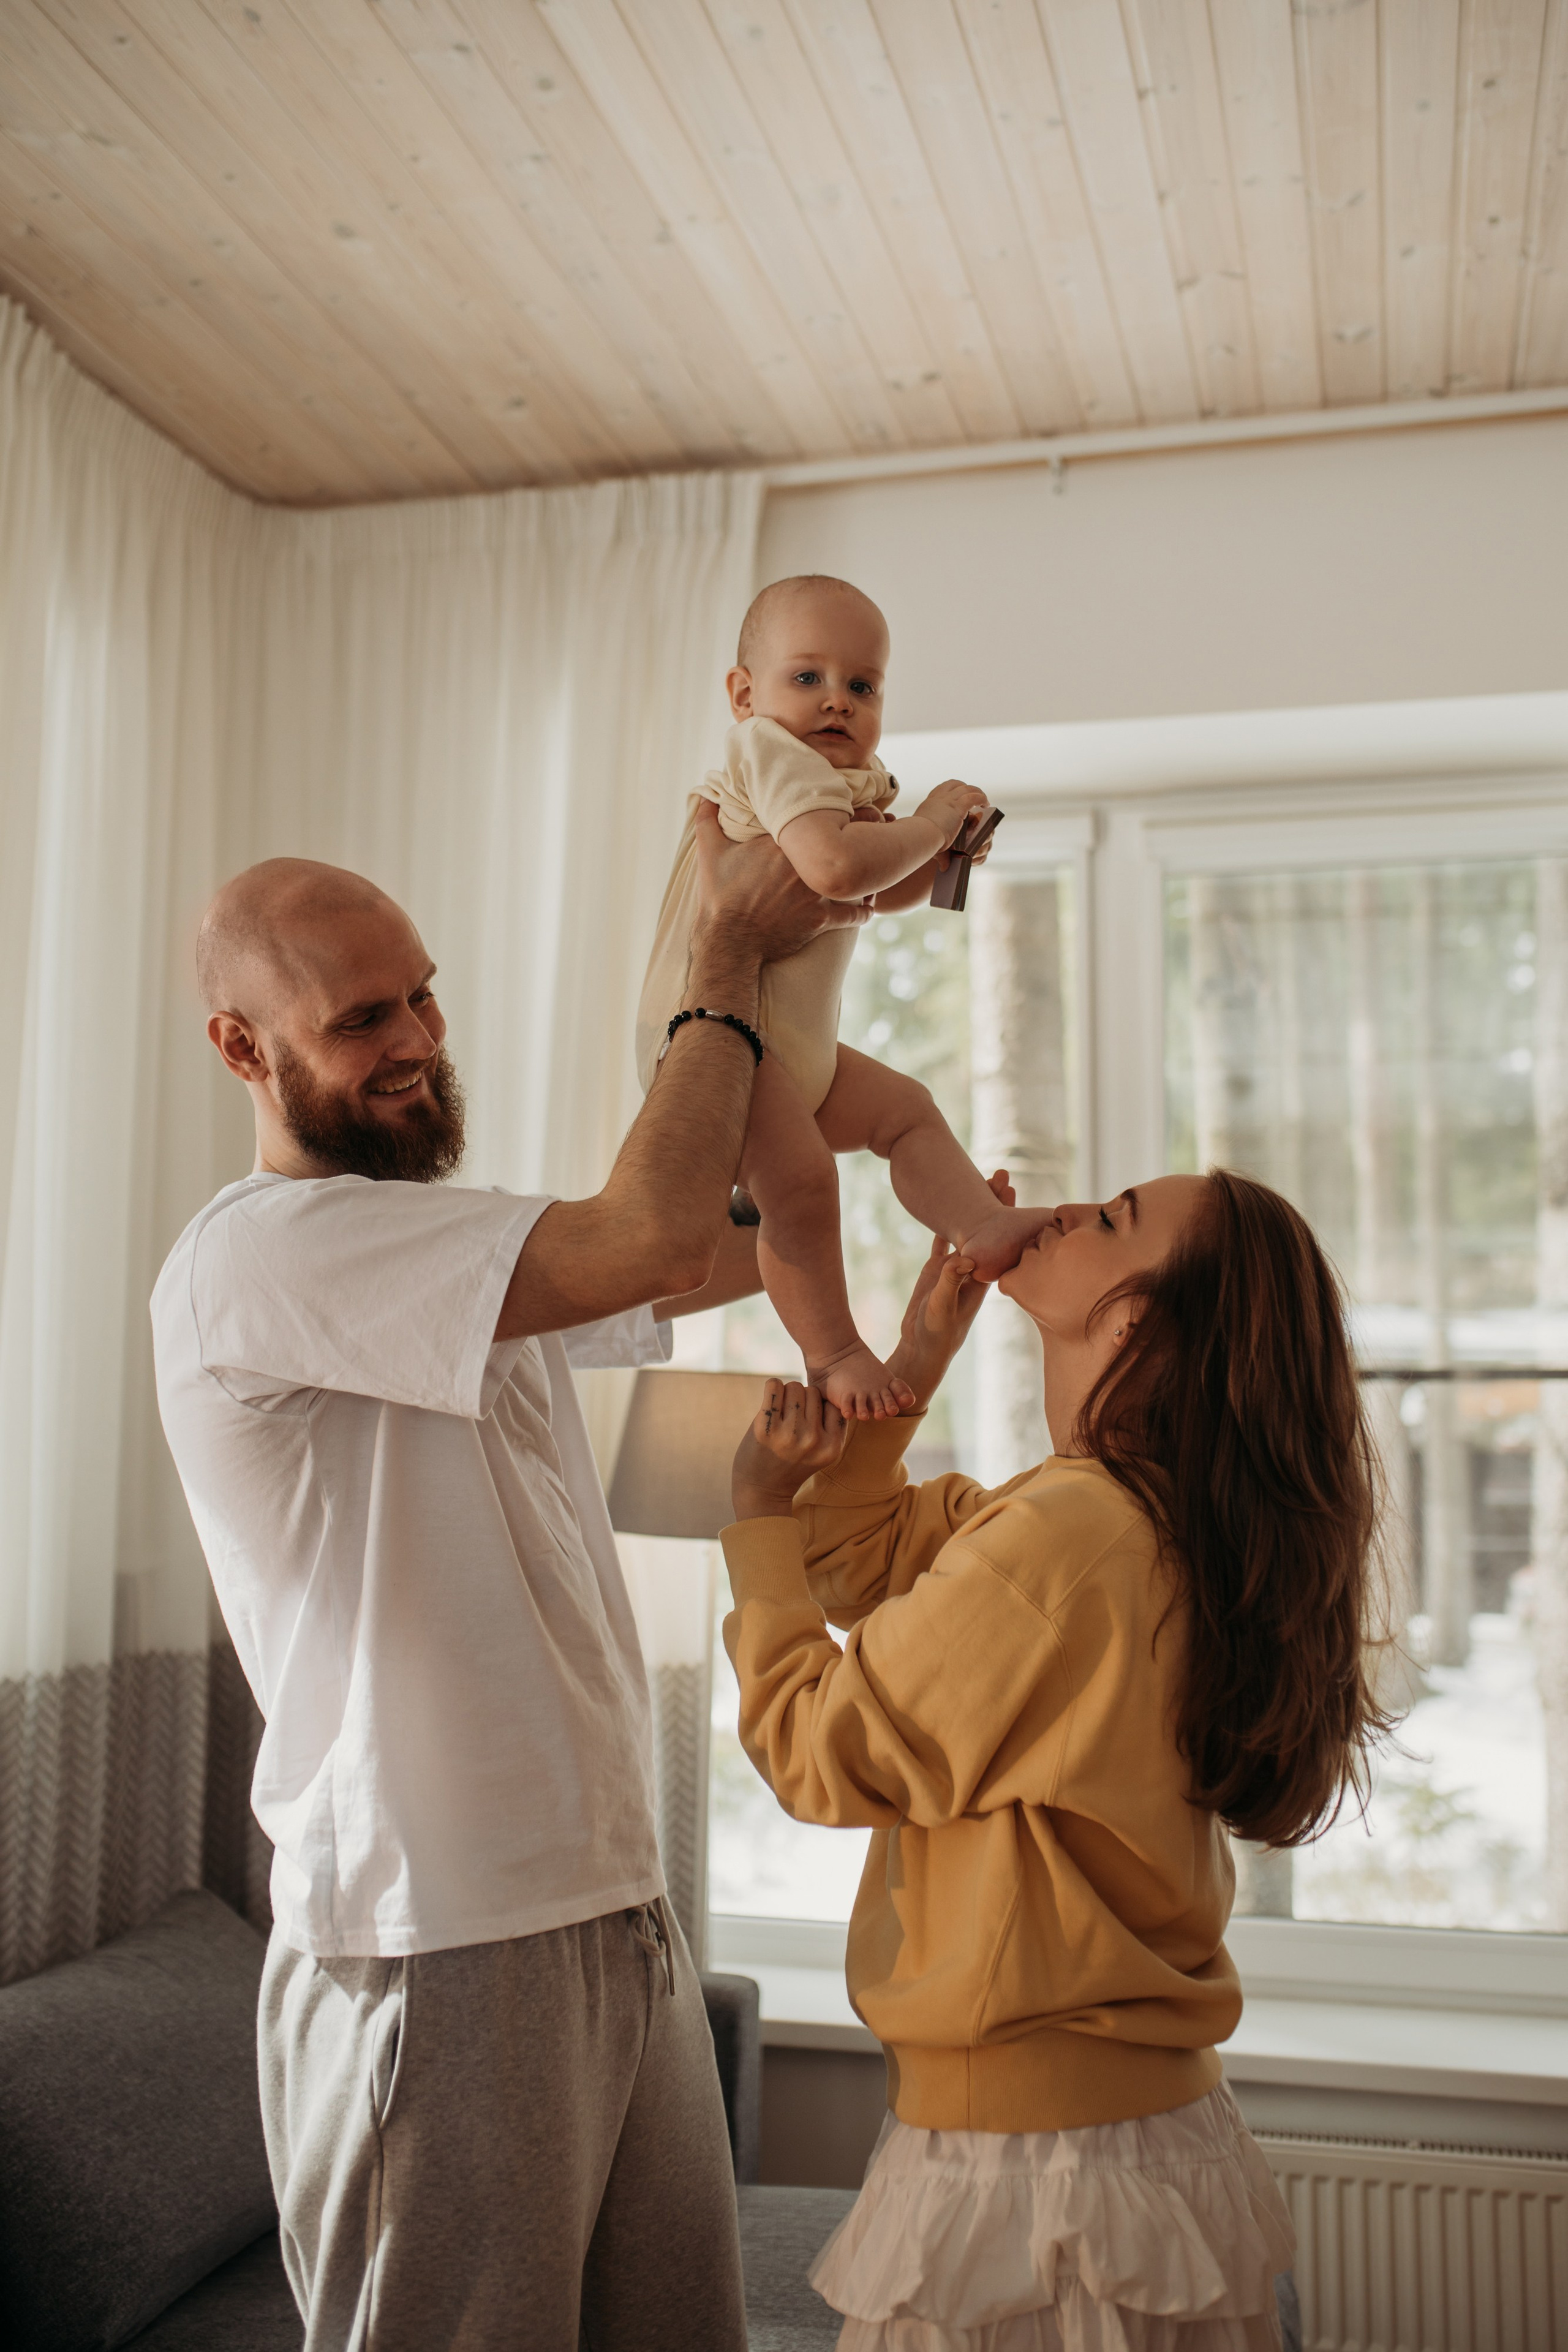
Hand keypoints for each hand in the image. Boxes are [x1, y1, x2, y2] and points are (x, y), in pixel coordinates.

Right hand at [692, 800, 869, 962]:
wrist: (728, 939)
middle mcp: (807, 865)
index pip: (826, 815)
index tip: (848, 809)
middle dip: (867, 834)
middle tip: (876, 831)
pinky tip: (868, 908)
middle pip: (850, 841)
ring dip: (869, 872)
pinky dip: (863, 912)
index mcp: (785, 842)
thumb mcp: (709, 851)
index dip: (844, 809)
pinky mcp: (820, 920)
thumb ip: (708, 818)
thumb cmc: (718, 894)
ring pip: (858, 878)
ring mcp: (816, 893)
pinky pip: (853, 915)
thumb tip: (705, 793)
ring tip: (877, 866)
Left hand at [732, 1378, 848, 1518]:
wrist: (761, 1491)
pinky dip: (772, 1387)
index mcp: (832, 1446)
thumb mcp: (821, 1452)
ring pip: (795, 1387)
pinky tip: (770, 1400)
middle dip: (801, 1399)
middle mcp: (813, 1440)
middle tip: (790, 1416)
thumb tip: (823, 1388)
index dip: (819, 1406)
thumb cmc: (791, 1465)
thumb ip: (828, 1425)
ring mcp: (789, 1433)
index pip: (833, 1403)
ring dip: (786, 1394)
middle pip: (813, 1392)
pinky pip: (774, 1386)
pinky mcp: (765, 1427)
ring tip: (780, 1413)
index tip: (807, 1417)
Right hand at [884, 1170, 1014, 1408]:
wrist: (922, 1349)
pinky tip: (945, 1208)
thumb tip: (964, 1258)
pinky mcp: (936, 1272)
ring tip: (979, 1181)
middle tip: (1001, 1173)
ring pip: (966, 1231)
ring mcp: (954, 1269)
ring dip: (972, 1209)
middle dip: (993, 1202)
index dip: (1004, 1214)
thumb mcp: (943, 1309)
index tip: (1008, 1188)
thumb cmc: (937, 1335)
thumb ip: (950, 1283)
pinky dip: (945, 1225)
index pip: (998, 1238)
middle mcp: (973, 1270)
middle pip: (987, 1229)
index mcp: (981, 1278)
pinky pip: (943, 1242)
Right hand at [914, 778, 987, 854]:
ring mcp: (948, 801)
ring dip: (977, 792)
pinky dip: (981, 798)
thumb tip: (944, 867)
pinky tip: (985, 804)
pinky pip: (974, 797)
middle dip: (965, 787)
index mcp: (929, 803)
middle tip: (973, 795)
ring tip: (984, 800)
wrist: (919, 837)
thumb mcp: (925, 839)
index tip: (957, 794)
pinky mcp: (958, 806)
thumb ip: (937, 849)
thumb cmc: (918, 841)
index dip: (951, 790)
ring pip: (967, 788)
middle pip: (954, 784)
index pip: (941, 789)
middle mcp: (938, 799)